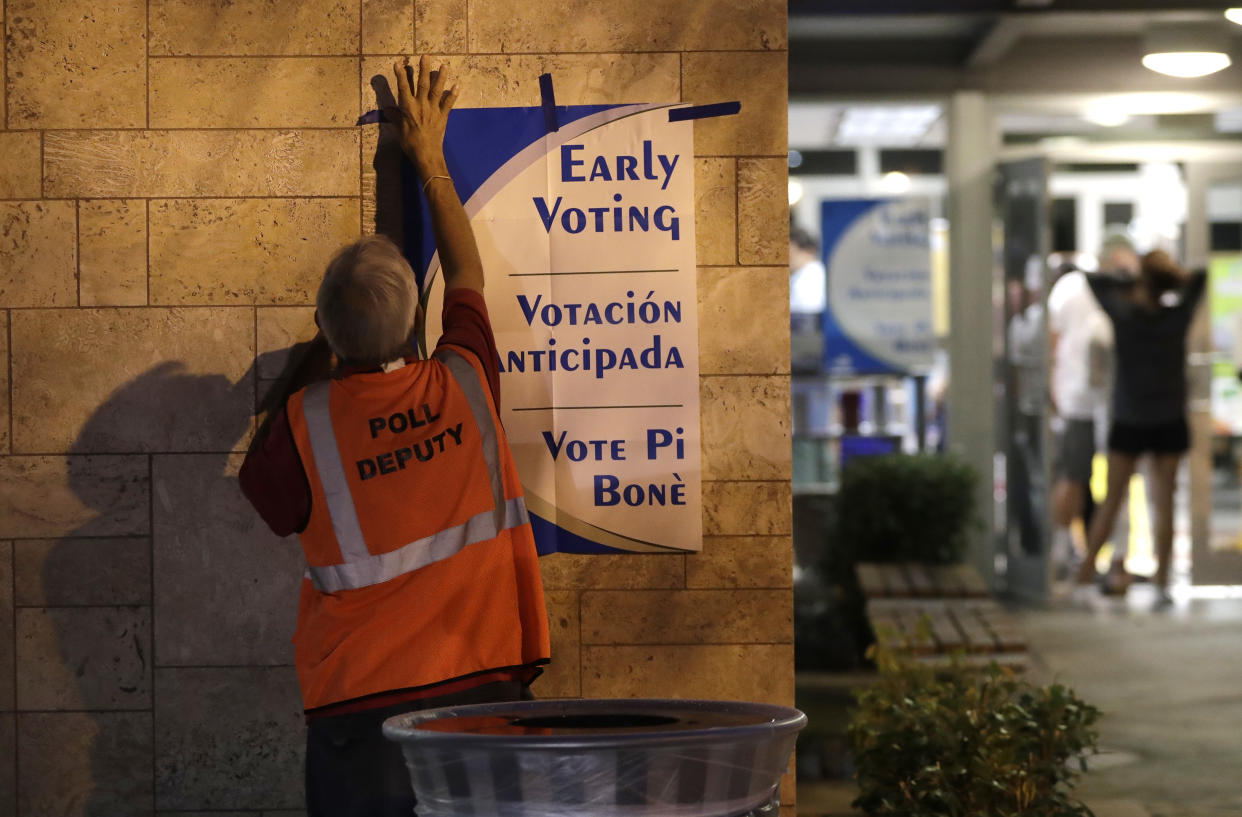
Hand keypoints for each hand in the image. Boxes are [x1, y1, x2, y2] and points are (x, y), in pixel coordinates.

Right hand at [387, 57, 458, 178]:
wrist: (426, 154)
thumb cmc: (410, 143)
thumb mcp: (399, 130)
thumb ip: (394, 117)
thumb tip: (387, 109)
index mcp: (408, 108)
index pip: (403, 88)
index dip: (401, 75)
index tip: (399, 63)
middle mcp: (421, 105)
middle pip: (422, 84)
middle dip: (424, 69)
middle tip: (426, 56)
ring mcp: (433, 109)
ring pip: (437, 90)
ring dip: (441, 77)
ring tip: (444, 65)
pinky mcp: (443, 116)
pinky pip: (449, 103)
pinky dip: (453, 94)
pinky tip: (457, 84)